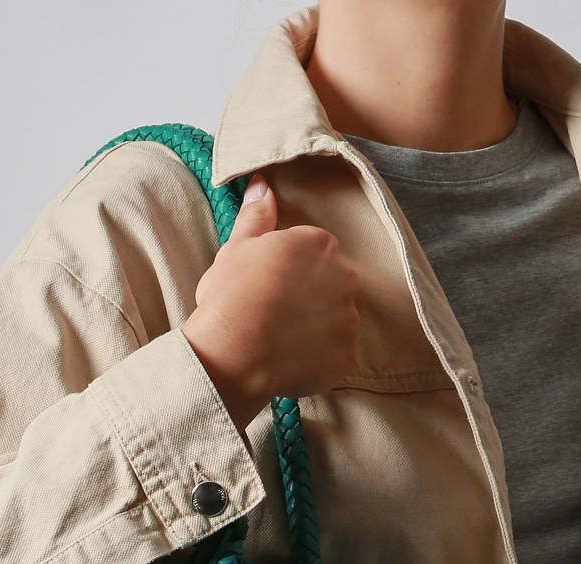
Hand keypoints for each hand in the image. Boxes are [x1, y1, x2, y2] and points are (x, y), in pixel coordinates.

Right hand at [181, 173, 363, 433]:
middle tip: (277, 315)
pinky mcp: (346, 358)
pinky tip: (292, 362)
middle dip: (310, 298)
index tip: (270, 285)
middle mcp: (345, 278)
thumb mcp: (236, 247)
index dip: (290, 271)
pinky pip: (337, 358)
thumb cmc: (231, 295)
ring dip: (317, 330)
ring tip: (282, 342)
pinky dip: (320, 362)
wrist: (233, 352)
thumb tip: (262, 184)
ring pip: (337, 322)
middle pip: (332, 286)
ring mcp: (349, 321)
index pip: (314, 253)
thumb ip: (257, 216)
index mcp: (320, 244)